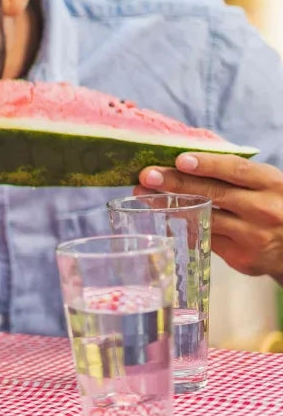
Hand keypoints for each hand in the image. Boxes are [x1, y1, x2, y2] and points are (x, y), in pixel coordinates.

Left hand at [138, 153, 282, 279]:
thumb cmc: (271, 203)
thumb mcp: (263, 183)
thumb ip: (232, 171)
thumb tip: (183, 156)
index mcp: (271, 183)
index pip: (236, 170)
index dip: (207, 164)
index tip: (180, 160)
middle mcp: (264, 210)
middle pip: (214, 194)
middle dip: (176, 183)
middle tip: (147, 176)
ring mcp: (253, 237)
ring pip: (205, 219)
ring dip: (170, 206)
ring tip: (145, 195)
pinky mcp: (242, 258)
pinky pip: (205, 239)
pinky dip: (183, 227)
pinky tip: (163, 217)